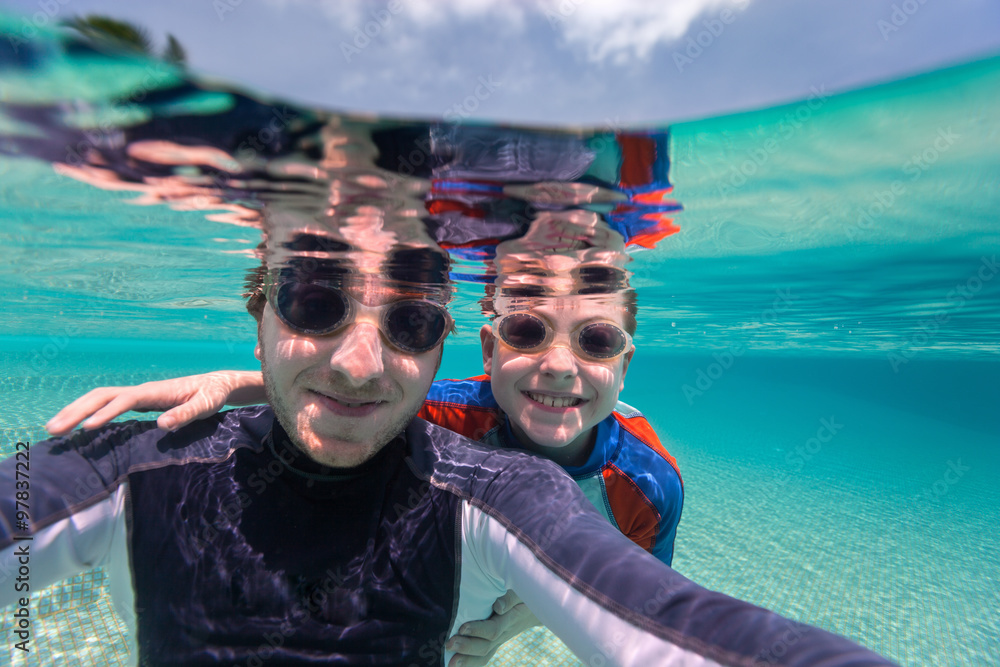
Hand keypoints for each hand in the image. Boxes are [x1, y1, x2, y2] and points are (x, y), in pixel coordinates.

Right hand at [45, 371, 265, 435]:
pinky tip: (74, 428)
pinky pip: (105, 405)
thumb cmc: (212, 396)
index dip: (106, 413)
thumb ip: (186, 414)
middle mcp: (141, 390)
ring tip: (53, 429)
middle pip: (101, 396)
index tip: (87, 429)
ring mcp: (137, 395)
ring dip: (75, 411)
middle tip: (53, 430)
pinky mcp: (137, 402)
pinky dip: (86, 413)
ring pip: (99, 399)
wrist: (216, 385)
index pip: (124, 400)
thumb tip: (162, 424)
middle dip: (76, 410)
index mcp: (155, 391)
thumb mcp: (205, 406)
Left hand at [446, 590, 539, 666]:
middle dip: (467, 647)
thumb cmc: (525, 594)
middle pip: (486, 645)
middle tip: (450, 644)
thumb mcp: (522, 591)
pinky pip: (483, 656)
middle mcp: (504, 633)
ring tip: (450, 663)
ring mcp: (499, 640)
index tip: (463, 628)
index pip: (493, 629)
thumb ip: (511, 596)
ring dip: (467, 659)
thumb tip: (498, 606)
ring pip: (484, 654)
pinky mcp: (494, 642)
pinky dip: (470, 662)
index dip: (478, 630)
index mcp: (510, 619)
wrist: (536, 607)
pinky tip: (454, 664)